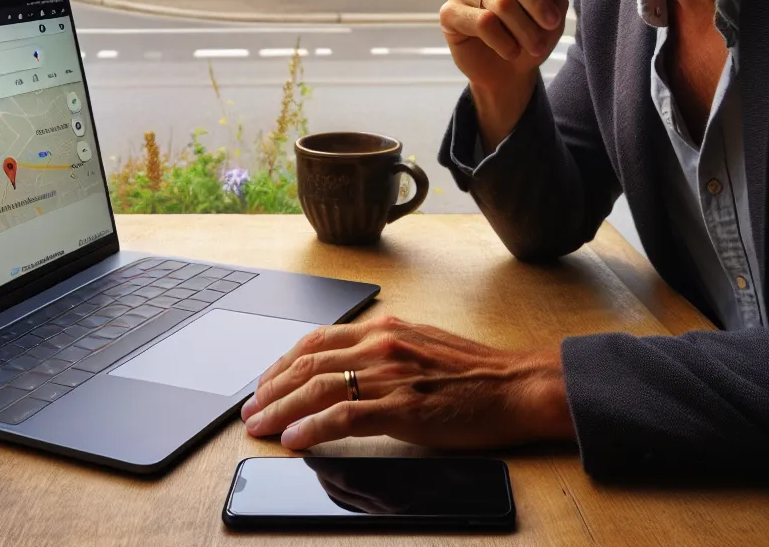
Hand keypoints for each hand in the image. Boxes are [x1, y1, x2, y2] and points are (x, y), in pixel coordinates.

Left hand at [239, 315, 574, 451]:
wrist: (518, 387)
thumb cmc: (476, 375)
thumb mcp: (422, 349)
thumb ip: (384, 355)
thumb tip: (345, 375)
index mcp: (386, 330)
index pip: (317, 342)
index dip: (282, 365)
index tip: (264, 384)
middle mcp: (382, 344)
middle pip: (308, 364)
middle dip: (271, 389)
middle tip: (250, 411)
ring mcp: (391, 375)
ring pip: (318, 387)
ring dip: (281, 408)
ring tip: (260, 427)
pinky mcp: (403, 407)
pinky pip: (345, 415)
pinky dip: (312, 427)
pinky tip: (294, 438)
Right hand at [440, 0, 572, 146]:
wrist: (512, 70)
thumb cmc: (534, 29)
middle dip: (537, 5)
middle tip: (552, 23)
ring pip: (500, 4)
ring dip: (525, 29)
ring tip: (536, 46)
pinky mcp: (448, 14)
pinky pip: (482, 23)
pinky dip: (503, 41)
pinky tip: (511, 50)